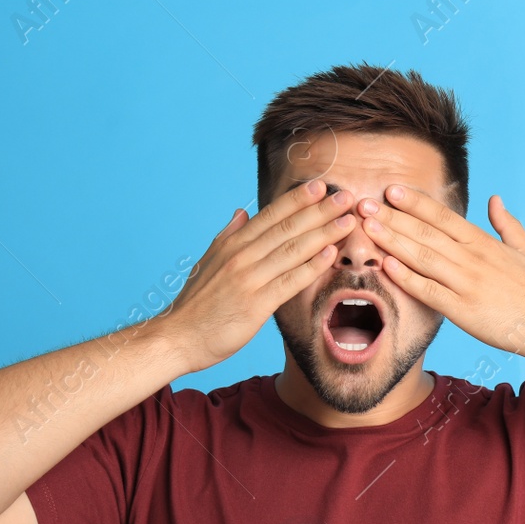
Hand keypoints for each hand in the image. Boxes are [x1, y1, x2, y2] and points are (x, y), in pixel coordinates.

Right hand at [160, 180, 357, 372]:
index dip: (297, 199)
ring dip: (323, 233)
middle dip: (319, 210)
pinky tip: (330, 254)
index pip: (270, 215)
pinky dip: (311, 266)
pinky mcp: (255, 304)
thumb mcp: (208, 261)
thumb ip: (227, 236)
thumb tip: (241, 212)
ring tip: (348, 220)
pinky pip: (289, 281)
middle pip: (286, 227)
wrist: (177, 337)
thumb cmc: (195, 304)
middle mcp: (241, 256)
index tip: (321, 186)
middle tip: (347, 196)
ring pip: (292, 250)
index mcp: (231, 244)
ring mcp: (248, 279)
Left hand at [356, 187, 524, 360]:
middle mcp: (472, 258)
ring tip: (368, 227)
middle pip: (426, 232)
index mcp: (484, 242)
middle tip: (364, 204)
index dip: (415, 203)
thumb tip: (494, 200)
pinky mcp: (463, 310)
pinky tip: (387, 265)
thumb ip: (507, 224)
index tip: (392, 190)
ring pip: (423, 257)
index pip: (443, 216)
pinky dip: (407, 277)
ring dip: (393, 240)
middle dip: (392, 217)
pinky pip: (429, 291)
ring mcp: (467, 283)